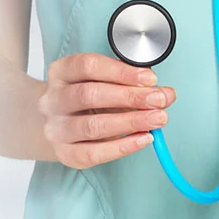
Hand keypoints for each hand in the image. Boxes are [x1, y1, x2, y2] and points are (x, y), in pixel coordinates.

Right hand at [38, 53, 176, 168]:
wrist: (60, 124)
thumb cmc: (90, 99)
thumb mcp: (110, 84)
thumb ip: (138, 85)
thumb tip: (166, 94)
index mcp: (61, 73)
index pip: (87, 66)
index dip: (121, 71)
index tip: (150, 78)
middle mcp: (52, 100)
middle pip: (89, 95)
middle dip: (129, 97)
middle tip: (159, 100)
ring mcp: (55, 128)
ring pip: (91, 126)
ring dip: (130, 122)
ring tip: (157, 119)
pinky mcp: (64, 153)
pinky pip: (93, 153)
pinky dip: (122, 147)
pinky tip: (143, 138)